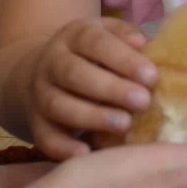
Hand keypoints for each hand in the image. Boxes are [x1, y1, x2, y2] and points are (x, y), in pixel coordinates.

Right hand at [26, 17, 157, 158]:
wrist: (44, 69)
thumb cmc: (95, 53)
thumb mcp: (109, 34)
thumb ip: (126, 36)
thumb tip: (141, 43)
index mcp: (74, 36)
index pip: (96, 42)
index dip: (123, 59)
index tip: (151, 77)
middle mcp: (52, 62)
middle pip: (75, 74)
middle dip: (111, 89)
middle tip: (143, 102)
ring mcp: (40, 93)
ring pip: (59, 105)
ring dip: (92, 117)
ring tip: (125, 124)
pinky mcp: (35, 121)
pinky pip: (44, 136)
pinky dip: (62, 147)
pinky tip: (86, 153)